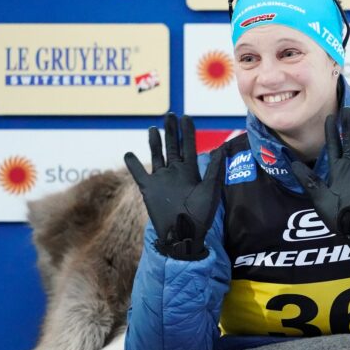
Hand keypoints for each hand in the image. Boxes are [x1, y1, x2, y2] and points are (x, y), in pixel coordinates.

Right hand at [124, 113, 223, 259]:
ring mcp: (161, 179)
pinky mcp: (149, 189)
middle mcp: (175, 172)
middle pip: (172, 146)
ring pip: (156, 155)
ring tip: (153, 128)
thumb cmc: (201, 215)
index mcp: (191, 171)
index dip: (187, 132)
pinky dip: (133, 164)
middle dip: (171, 131)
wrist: (184, 235)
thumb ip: (214, 170)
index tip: (186, 117)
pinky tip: (128, 153)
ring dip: (154, 142)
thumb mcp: (210, 190)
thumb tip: (221, 149)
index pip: (189, 146)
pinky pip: (139, 173)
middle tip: (170, 115)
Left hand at [291, 108, 349, 256]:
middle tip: (347, 109)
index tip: (330, 117)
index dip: (331, 132)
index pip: (333, 146)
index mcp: (335, 171)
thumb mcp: (318, 198)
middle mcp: (349, 166)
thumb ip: (309, 180)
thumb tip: (293, 164)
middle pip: (348, 140)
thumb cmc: (337, 218)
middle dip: (347, 125)